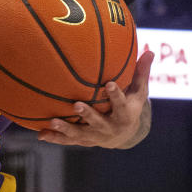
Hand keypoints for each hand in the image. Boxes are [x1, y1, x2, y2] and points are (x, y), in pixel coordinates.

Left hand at [39, 50, 153, 148]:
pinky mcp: (83, 140)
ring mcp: (95, 136)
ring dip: (66, 129)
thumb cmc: (130, 106)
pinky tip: (40, 134)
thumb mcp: (138, 92)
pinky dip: (55, 138)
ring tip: (53, 121)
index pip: (121, 104)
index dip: (116, 95)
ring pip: (80, 134)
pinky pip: (68, 140)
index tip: (109, 84)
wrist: (124, 136)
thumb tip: (150, 51)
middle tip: (77, 105)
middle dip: (88, 115)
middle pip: (98, 122)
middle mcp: (110, 127)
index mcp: (124, 114)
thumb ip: (141, 73)